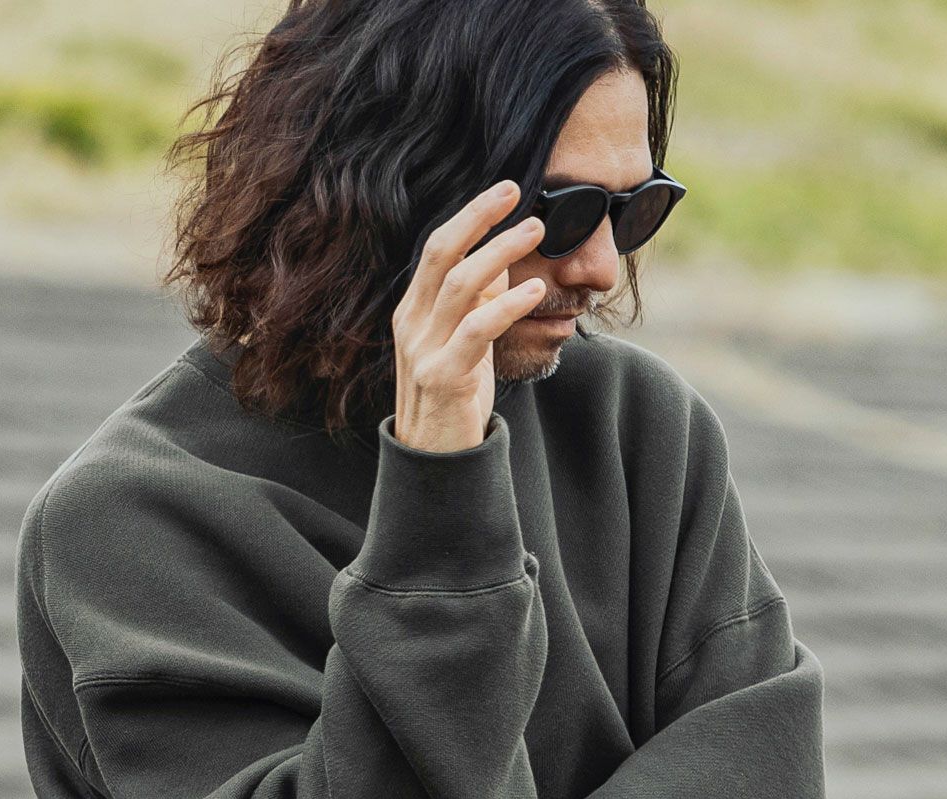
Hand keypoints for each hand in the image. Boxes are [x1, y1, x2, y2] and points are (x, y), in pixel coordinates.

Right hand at [391, 178, 545, 452]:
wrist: (433, 461)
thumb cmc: (451, 398)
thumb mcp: (460, 343)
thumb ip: (474, 305)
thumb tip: (501, 264)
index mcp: (413, 311)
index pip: (438, 249)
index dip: (471, 215)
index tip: (506, 190)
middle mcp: (411, 325)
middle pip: (442, 254)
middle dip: (478, 218)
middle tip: (517, 191)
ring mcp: (423, 351)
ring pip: (460, 286)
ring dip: (500, 253)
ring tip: (535, 232)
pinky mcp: (443, 378)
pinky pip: (476, 331)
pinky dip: (508, 305)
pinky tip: (535, 289)